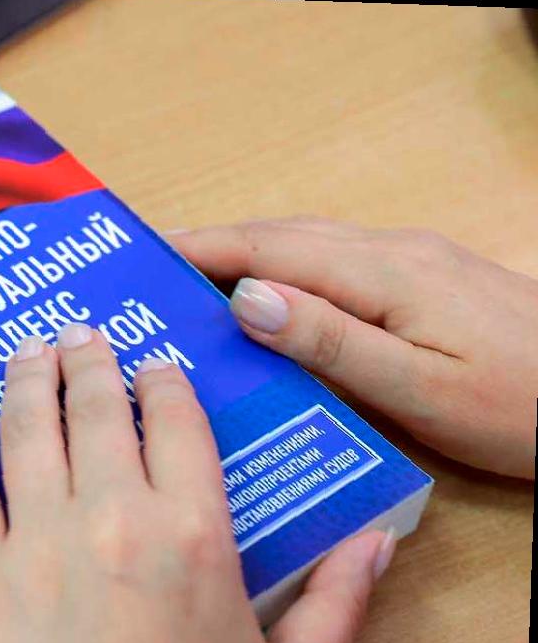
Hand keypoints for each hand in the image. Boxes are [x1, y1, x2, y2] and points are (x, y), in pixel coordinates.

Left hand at [0, 326, 394, 642]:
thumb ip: (336, 605)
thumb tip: (374, 543)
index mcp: (194, 533)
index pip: (179, 421)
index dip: (165, 381)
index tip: (156, 363)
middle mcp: (112, 517)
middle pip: (98, 408)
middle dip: (91, 360)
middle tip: (82, 332)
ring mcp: (36, 542)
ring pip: (28, 429)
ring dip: (28, 378)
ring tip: (30, 348)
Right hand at [165, 219, 536, 479]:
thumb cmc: (520, 406)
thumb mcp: (420, 386)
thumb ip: (331, 341)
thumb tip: (247, 297)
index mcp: (384, 273)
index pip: (271, 248)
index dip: (203, 248)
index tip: (143, 256)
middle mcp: (393, 252)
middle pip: (284, 236)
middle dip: (214, 246)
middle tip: (153, 273)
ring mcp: (413, 262)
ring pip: (309, 247)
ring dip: (247, 257)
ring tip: (193, 286)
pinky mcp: (425, 280)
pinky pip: (335, 263)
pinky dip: (285, 271)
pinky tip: (270, 302)